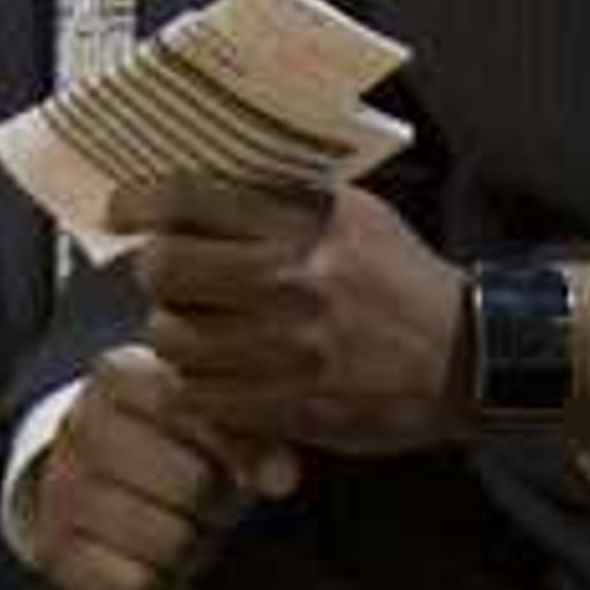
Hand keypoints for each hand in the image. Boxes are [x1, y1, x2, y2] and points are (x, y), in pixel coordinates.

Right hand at [15, 343, 294, 589]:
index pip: (194, 410)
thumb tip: (283, 478)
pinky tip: (149, 555)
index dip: (233, 446)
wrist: (96, 485)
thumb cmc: (173, 444)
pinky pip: (137, 583)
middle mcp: (79, 426)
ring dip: (191, 543)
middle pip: (193, 484)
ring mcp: (61, 490)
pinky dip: (159, 579)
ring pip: (169, 540)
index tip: (239, 459)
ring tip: (178, 521)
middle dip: (217, 500)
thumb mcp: (215, 422)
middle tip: (207, 496)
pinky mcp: (59, 552)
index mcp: (118, 375)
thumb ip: (257, 437)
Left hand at [124, 171, 469, 460]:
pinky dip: (193, 386)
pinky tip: (208, 376)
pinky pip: (201, 395)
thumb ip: (284, 198)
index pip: (193, 198)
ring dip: (172, 333)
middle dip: (154, 271)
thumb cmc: (402, 278)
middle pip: (167, 267)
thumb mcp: (355, 214)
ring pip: (174, 337)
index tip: (121, 210)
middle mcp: (291, 278)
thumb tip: (205, 185)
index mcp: (306, 223)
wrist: (467, 356)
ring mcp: (289, 346)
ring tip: (191, 329)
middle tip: (165, 276)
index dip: (140, 201)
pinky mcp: (291, 404)